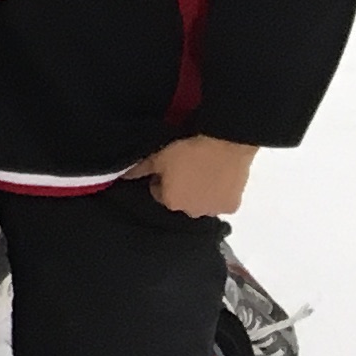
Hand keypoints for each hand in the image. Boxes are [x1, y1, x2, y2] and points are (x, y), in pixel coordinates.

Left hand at [130, 135, 258, 217]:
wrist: (226, 143)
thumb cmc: (188, 150)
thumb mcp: (158, 156)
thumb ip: (139, 169)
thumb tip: (122, 176)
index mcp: (171, 202)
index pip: (158, 193)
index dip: (161, 179)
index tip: (167, 167)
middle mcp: (192, 212)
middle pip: (181, 201)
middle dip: (181, 188)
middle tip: (186, 168)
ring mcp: (214, 211)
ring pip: (201, 203)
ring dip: (200, 193)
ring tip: (203, 171)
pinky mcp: (232, 206)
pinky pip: (220, 202)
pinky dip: (218, 193)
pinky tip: (218, 177)